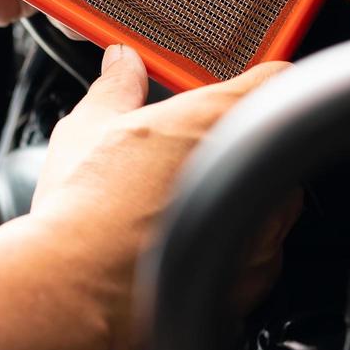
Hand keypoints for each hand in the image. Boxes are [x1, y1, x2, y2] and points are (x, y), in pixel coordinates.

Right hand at [30, 46, 299, 347]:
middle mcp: (248, 173)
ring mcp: (259, 229)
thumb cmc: (84, 212)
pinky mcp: (253, 276)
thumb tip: (122, 64)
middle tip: (187, 156)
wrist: (77, 285)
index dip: (260, 79)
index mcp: (215, 120)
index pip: (273, 78)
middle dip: (234, 148)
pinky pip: (260, 252)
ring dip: (240, 197)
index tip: (247, 84)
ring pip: (270, 200)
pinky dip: (237, 248)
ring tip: (183, 206)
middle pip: (268, 145)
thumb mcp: (89, 128)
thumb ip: (117, 86)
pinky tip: (191, 246)